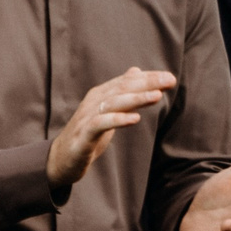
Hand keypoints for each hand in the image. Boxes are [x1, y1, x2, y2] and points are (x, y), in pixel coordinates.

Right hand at [47, 67, 175, 187]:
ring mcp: (86, 118)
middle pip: (122, 88)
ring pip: (113, 103)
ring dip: (136, 99)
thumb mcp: (105, 110)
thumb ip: (121, 92)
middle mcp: (93, 102)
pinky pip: (101, 124)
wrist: (60, 160)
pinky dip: (118, 120)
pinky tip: (134, 119)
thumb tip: (136, 71)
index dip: (148, 77)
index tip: (169, 77)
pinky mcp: (83, 136)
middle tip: (170, 81)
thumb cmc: (86, 134)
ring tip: (157, 97)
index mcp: (99, 95)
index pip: (127, 81)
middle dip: (147, 84)